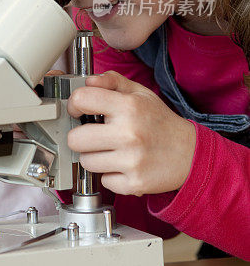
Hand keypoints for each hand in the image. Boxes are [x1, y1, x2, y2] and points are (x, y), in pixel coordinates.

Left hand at [67, 71, 195, 196]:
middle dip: (81, 137)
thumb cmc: (159, 122)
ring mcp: (132, 161)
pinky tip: (123, 165)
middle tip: (95, 135)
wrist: (190, 154)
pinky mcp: (134, 183)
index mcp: (129, 107)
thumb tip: (88, 81)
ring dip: (94, 157)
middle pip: (75, 139)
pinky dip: (110, 175)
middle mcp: (129, 134)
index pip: (82, 99)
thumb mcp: (140, 93)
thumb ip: (112, 81)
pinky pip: (103, 181)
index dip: (75, 104)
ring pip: (86, 162)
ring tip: (112, 150)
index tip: (79, 110)